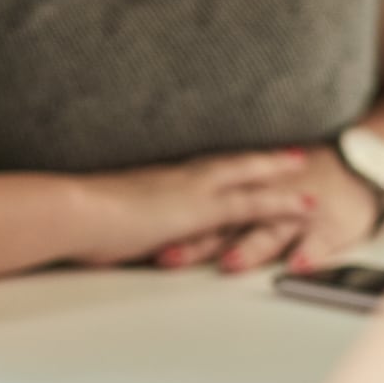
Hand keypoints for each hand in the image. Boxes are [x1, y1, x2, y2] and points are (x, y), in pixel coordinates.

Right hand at [69, 151, 313, 266]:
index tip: (239, 158)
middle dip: (258, 159)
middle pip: (228, 164)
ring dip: (279, 174)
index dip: (222, 163)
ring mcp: (193, 191)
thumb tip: (112, 230)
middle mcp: (177, 179)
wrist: (75, 213)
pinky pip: (253, 204)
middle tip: (288, 153)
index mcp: (154, 180)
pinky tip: (306, 206)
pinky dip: (282, 203)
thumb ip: (118, 221)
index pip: (196, 169)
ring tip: (308, 170)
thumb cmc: (77, 219)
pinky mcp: (203, 210)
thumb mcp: (101, 217)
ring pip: (248, 178)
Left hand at [152, 146, 381, 273]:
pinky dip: (308, 254)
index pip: (201, 209)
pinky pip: (318, 243)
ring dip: (248, 248)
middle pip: (224, 224)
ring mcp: (298, 214)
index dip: (170, 222)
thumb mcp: (254, 186)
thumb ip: (216, 204)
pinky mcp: (330, 227)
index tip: (141, 235)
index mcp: (242, 191)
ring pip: (267, 231)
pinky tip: (297, 267)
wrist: (360, 165)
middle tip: (170, 256)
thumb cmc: (301, 181)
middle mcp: (266, 202)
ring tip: (230, 264)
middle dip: (197, 241)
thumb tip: (168, 224)